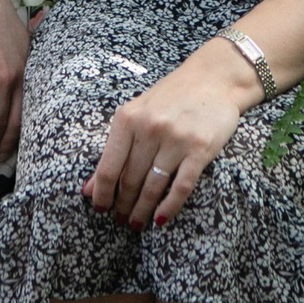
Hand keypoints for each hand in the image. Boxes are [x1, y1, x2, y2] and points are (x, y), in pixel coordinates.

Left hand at [82, 38, 258, 227]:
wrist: (214, 78)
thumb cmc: (171, 97)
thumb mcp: (137, 113)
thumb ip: (115, 148)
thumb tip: (89, 187)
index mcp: (128, 118)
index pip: (108, 167)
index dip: (101, 194)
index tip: (99, 209)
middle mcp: (149, 129)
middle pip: (129, 180)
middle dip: (122, 205)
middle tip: (120, 221)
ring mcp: (176, 140)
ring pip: (152, 187)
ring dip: (141, 211)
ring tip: (136, 224)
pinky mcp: (200, 149)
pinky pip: (181, 187)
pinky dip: (169, 207)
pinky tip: (160, 220)